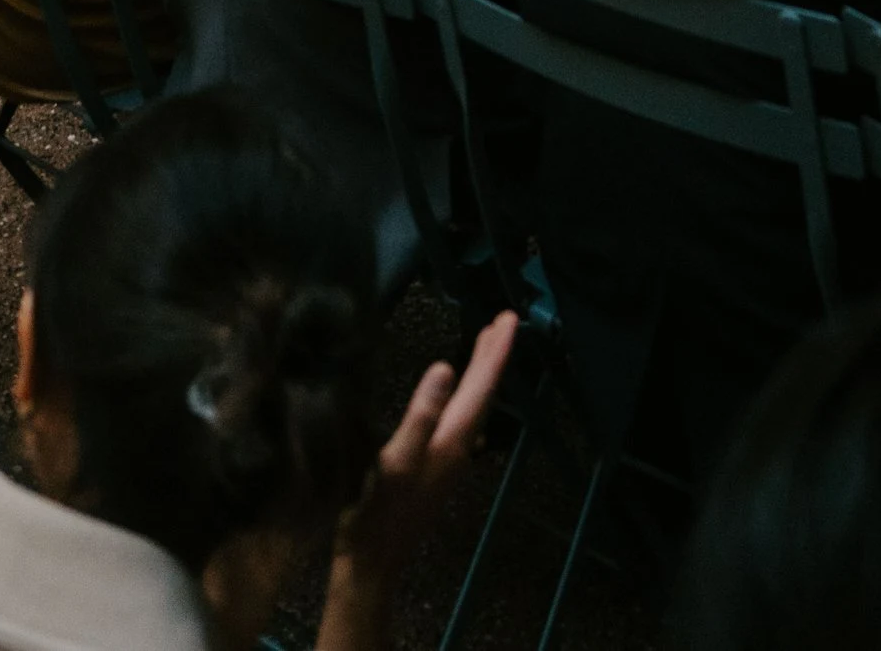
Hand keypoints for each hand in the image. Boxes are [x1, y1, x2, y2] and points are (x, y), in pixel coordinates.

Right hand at [323, 312, 518, 646]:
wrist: (370, 563)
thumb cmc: (376, 512)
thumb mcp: (395, 460)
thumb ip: (421, 415)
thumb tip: (445, 367)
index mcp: (451, 441)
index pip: (481, 387)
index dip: (496, 351)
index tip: (510, 318)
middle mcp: (457, 449)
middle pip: (482, 394)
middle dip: (493, 356)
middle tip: (504, 320)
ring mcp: (447, 462)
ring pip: (473, 406)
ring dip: (481, 373)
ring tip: (484, 345)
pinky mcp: (435, 469)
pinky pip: (460, 419)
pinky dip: (465, 394)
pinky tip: (456, 395)